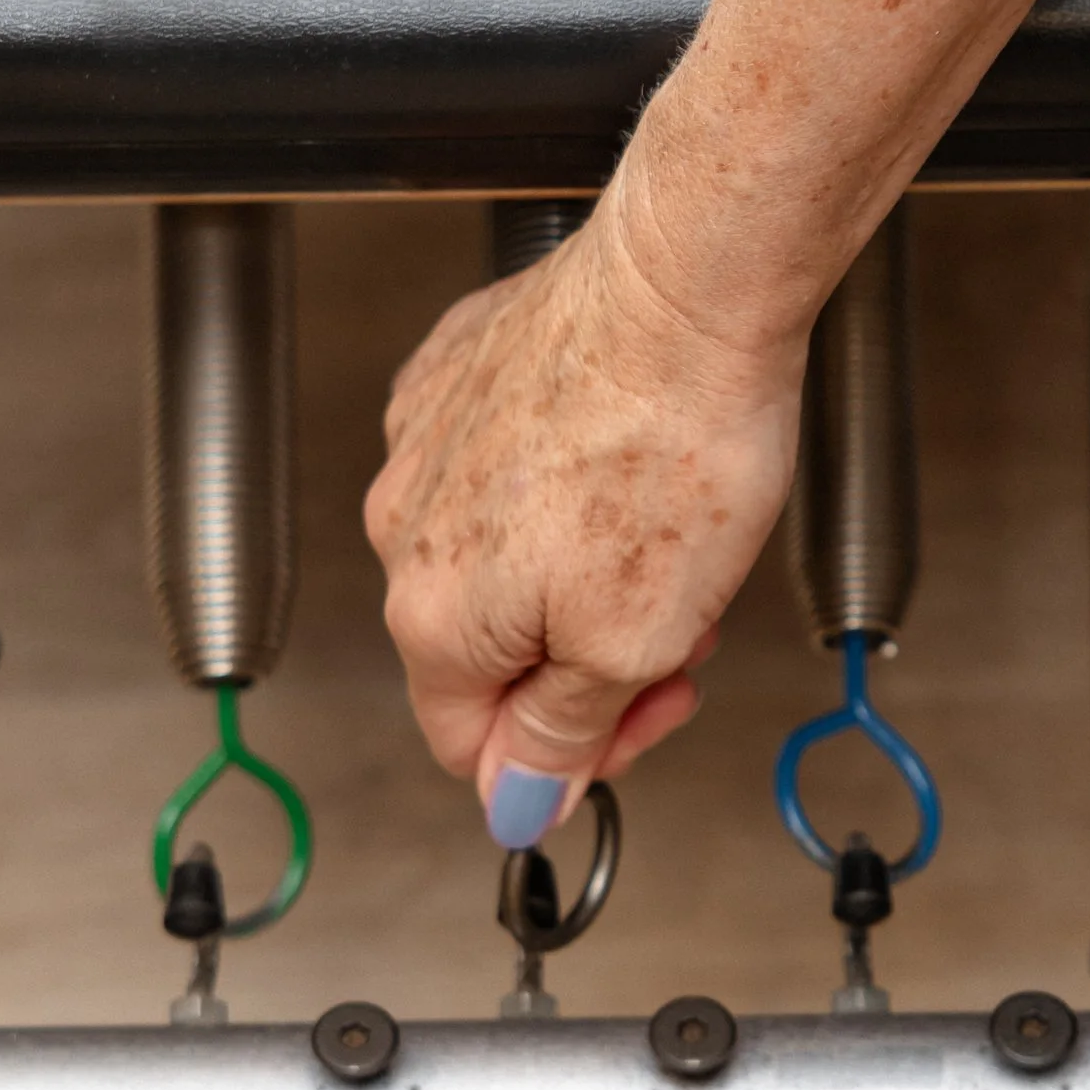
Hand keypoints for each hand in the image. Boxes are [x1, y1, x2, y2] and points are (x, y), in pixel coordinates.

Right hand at [365, 205, 805, 843]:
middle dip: (591, 658)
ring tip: (668, 533)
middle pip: (489, 654)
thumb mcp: (638, 643)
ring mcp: (423, 443)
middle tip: (683, 624)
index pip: (473, 746)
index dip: (573, 754)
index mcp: (433, 617)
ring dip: (582, 575)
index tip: (648, 709)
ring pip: (497, 562)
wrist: (687, 282)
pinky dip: (560, 487)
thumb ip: (564, 737)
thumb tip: (517, 807)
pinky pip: (499, 469)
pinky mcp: (457, 374)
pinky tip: (621, 462)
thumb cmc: (671, 445)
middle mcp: (402, 531)